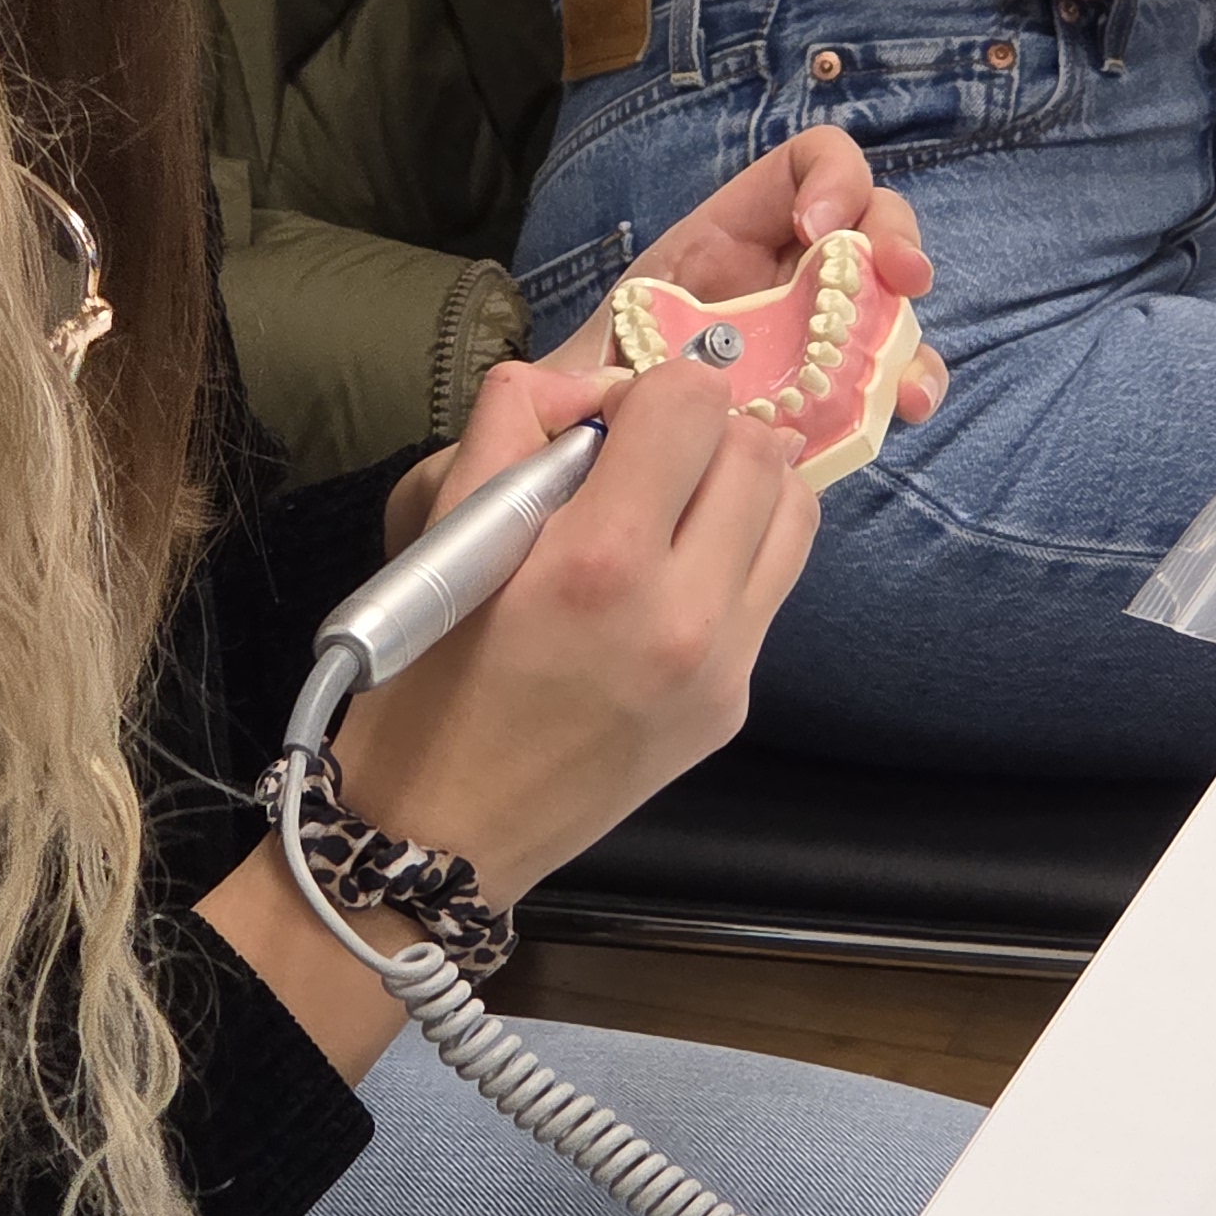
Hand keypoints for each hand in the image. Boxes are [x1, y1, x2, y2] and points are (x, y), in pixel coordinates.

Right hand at [329, 360, 816, 906]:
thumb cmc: (422, 680)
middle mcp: (684, 613)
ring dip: (743, 485)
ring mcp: (723, 667)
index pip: (692, 402)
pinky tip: (676, 575)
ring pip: (793, 512)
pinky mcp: (734, 706)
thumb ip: (510, 428)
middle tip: (646, 459)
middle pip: (758, 449)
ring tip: (679, 503)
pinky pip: (771, 586)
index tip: (609, 424)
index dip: (649, 390)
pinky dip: (738, 554)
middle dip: (703, 431)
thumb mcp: (439, 535)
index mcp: (599, 560)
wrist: (441, 834)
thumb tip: (582, 382)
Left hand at [547, 127, 946, 408]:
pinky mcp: (835, 389)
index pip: (802, 167)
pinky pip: (889, 373)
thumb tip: (553, 389)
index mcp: (727, 239)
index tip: (814, 228)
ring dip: (911, 326)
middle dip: (893, 236)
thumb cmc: (588, 394)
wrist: (598, 457)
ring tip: (905, 374)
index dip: (827, 179)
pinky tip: (904, 407)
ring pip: (889, 301)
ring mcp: (817, 329)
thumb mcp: (575, 360)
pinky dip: (909, 383)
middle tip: (898, 275)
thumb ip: (569, 367)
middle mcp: (784, 274)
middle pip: (867, 221)